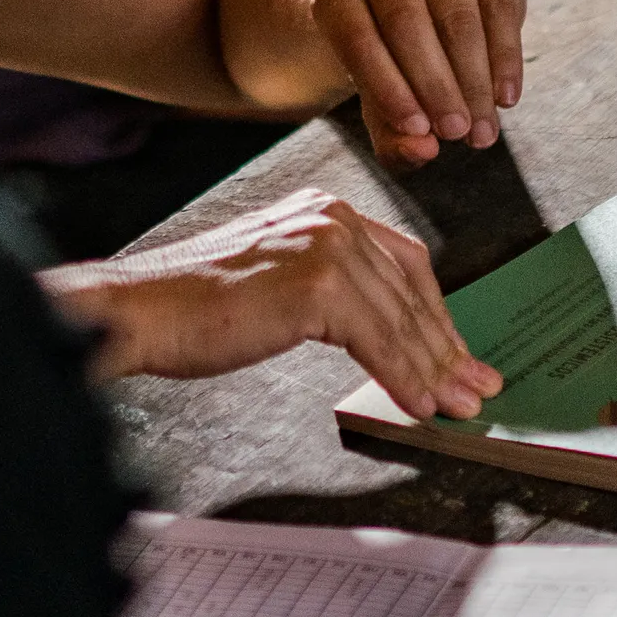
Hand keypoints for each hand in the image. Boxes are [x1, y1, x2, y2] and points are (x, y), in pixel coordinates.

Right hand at [51, 189, 499, 419]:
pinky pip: (380, 342)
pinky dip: (406, 378)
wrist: (140, 311)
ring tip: (456, 406)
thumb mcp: (274, 283)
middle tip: (476, 386)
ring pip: (401, 320)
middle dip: (447, 346)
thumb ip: (327, 293)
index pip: (403, 263)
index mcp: (323, 210)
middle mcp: (332, 216)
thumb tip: (382, 336)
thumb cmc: (191, 308)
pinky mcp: (317, 285)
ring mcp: (326, 246)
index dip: (435, 315)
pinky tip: (420, 406)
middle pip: (412, 290)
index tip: (456, 354)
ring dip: (434, 371)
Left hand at [310, 0, 526, 166]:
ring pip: (456, 13)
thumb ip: (391, 132)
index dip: (387, 87)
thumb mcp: (381, 96)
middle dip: (437, 86)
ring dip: (474, 78)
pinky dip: (505, 54)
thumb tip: (421, 151)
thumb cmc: (393, 58)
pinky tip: (506, 96)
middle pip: (407, 21)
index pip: (356, 36)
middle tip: (458, 134)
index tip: (420, 132)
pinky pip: (499, 0)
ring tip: (484, 128)